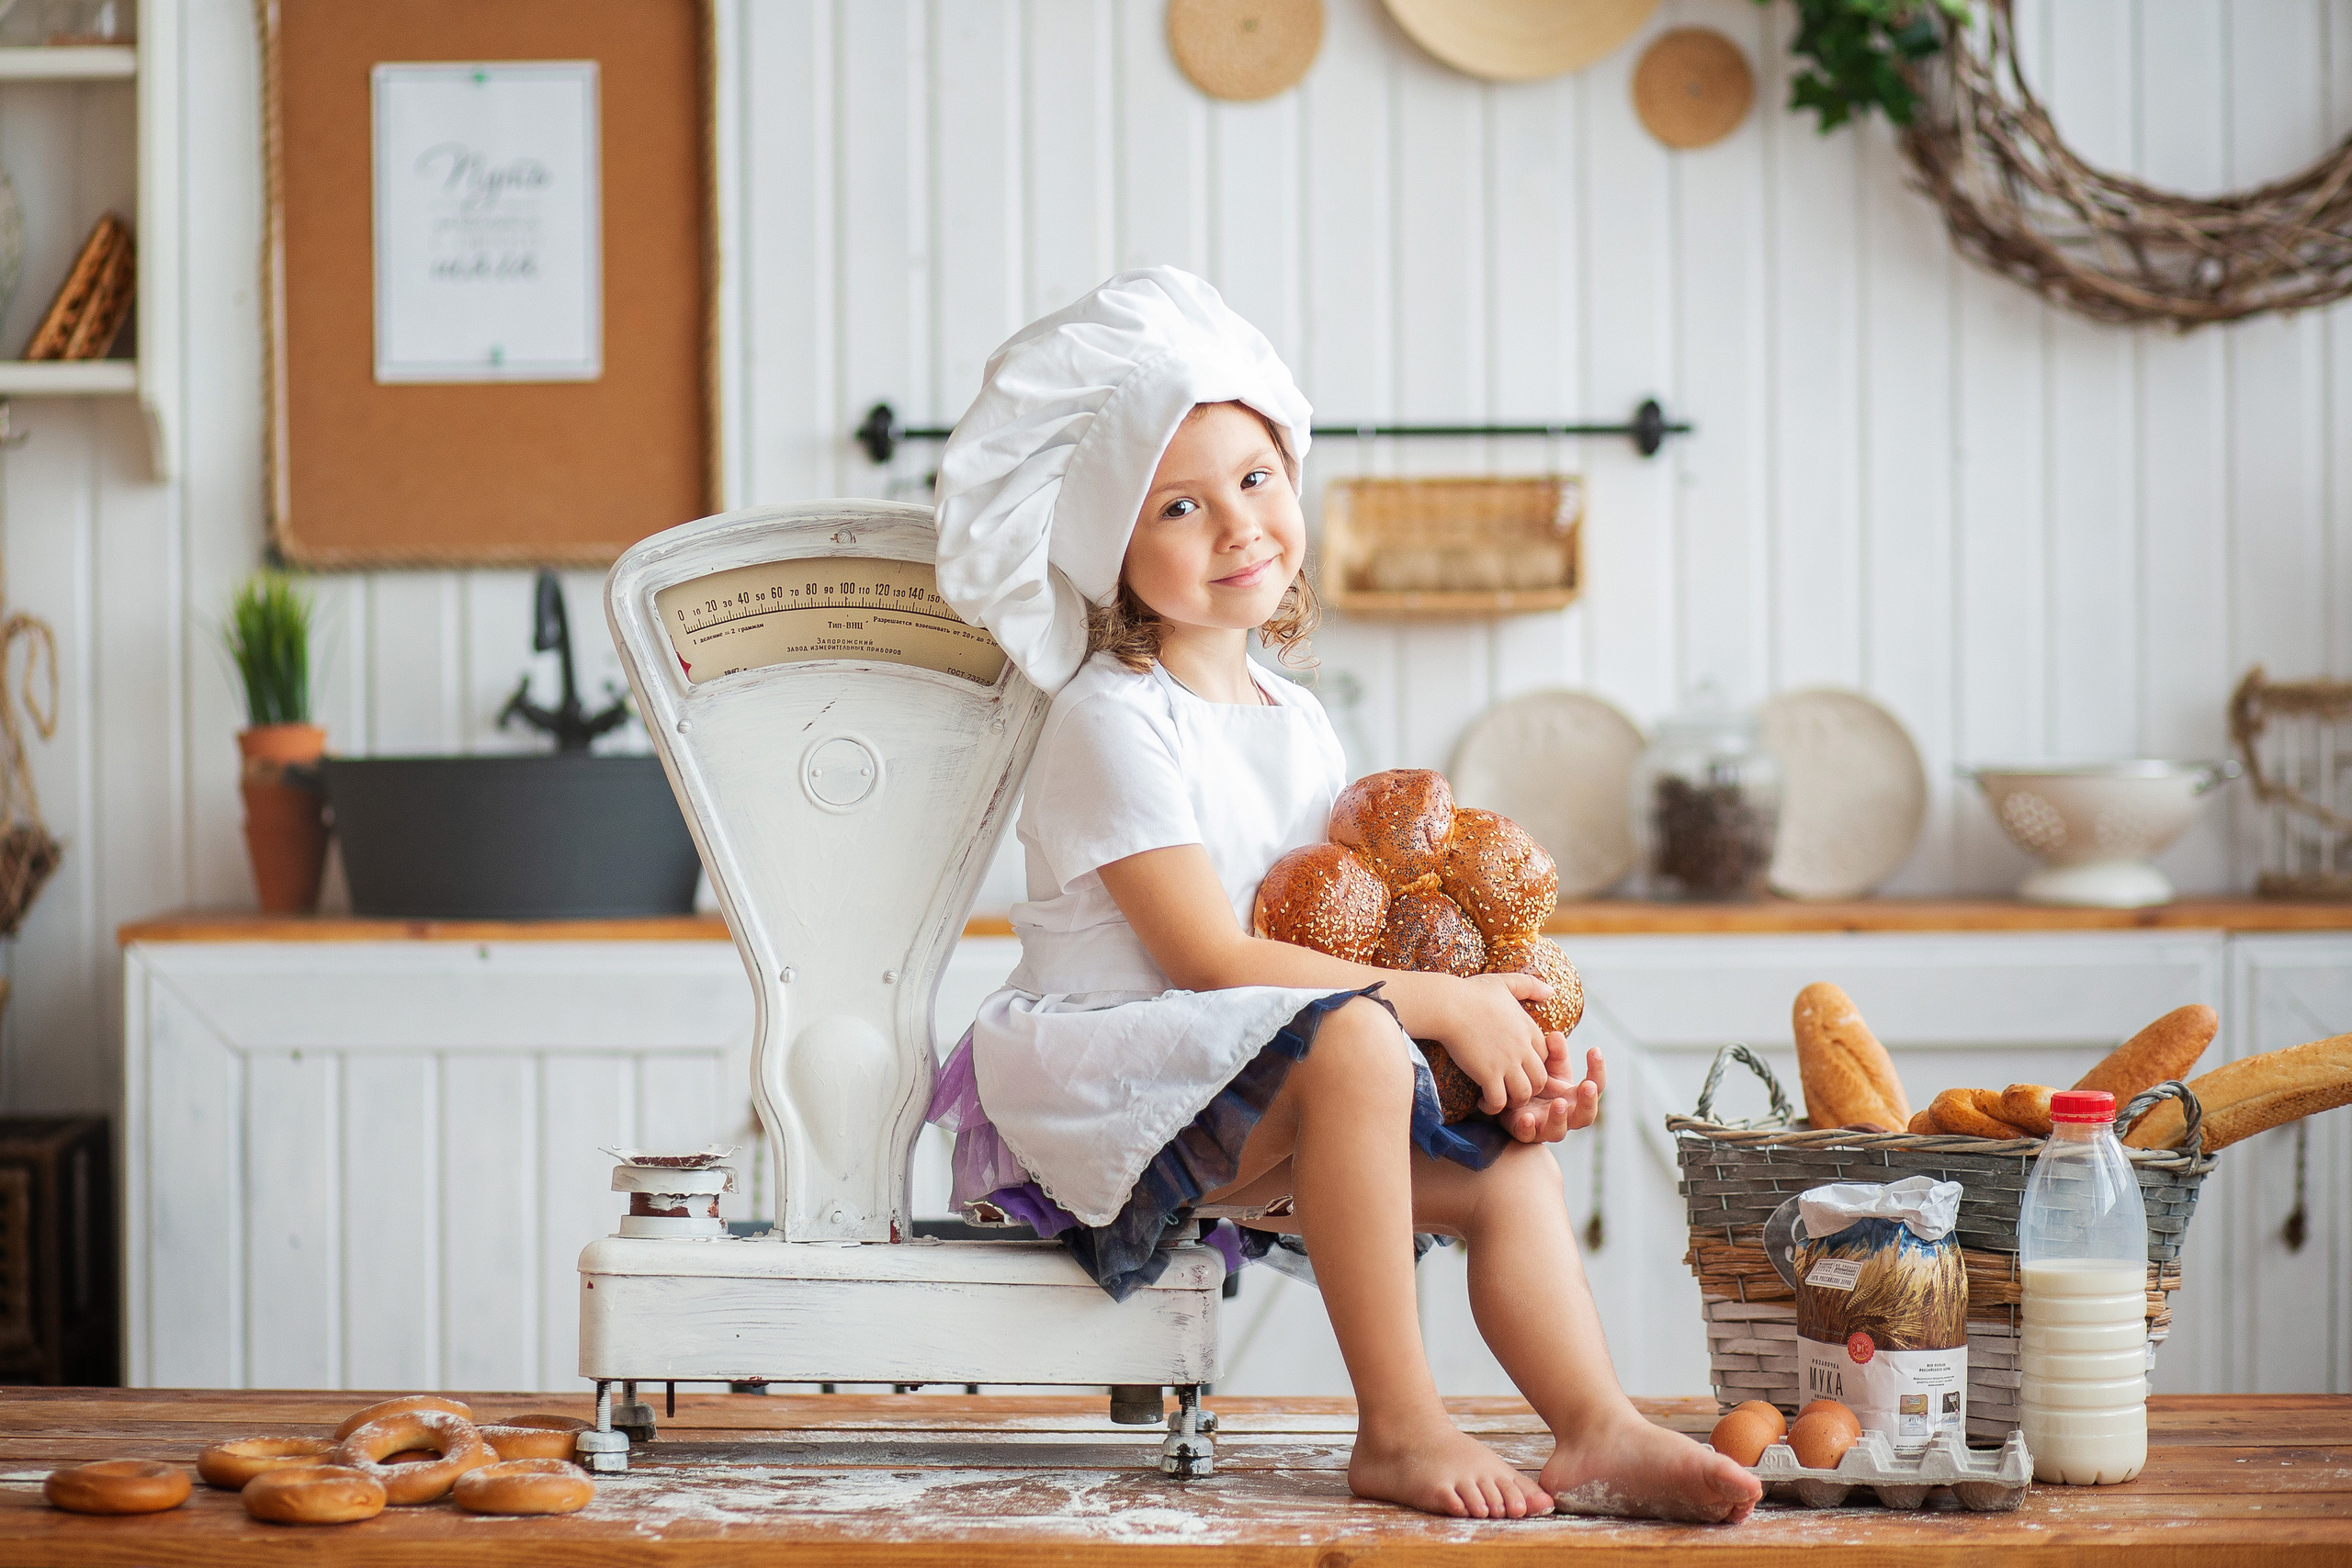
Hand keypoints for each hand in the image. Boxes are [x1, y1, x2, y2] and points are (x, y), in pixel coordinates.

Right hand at [1431, 972, 1557, 1114]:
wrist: (1449, 1005)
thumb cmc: (1471, 992)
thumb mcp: (1505, 983)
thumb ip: (1529, 985)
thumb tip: (1551, 991)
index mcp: (1528, 1028)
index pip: (1546, 1056)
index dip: (1535, 1066)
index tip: (1519, 1068)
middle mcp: (1522, 1047)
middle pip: (1540, 1079)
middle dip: (1529, 1088)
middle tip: (1512, 1089)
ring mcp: (1507, 1062)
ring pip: (1524, 1094)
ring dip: (1513, 1101)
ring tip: (1499, 1099)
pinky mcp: (1488, 1074)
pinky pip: (1499, 1101)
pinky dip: (1493, 1107)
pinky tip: (1482, 1103)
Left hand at [1500, 1045, 1604, 1143]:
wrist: (1508, 1095)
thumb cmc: (1535, 1081)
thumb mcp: (1546, 1064)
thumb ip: (1553, 1052)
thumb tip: (1555, 1036)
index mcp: (1575, 1097)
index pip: (1595, 1086)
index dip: (1598, 1070)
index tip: (1594, 1050)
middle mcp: (1565, 1115)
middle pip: (1585, 1116)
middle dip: (1588, 1102)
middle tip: (1587, 1086)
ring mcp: (1545, 1126)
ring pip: (1558, 1130)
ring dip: (1560, 1117)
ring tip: (1559, 1103)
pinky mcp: (1524, 1132)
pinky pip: (1529, 1135)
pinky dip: (1529, 1127)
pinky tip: (1527, 1118)